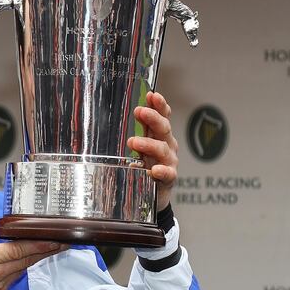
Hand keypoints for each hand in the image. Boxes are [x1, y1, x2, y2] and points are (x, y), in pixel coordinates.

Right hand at [0, 228, 67, 289]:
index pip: (17, 250)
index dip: (38, 244)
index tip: (54, 238)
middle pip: (27, 260)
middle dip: (47, 250)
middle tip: (63, 242)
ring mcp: (0, 289)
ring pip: (22, 270)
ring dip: (35, 259)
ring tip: (49, 248)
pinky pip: (12, 280)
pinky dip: (18, 270)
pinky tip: (22, 263)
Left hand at [128, 91, 178, 211]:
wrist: (154, 194)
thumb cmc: (145, 166)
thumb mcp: (139, 147)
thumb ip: (135, 132)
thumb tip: (121, 113)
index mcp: (159, 135)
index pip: (162, 116)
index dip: (159, 105)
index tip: (152, 95)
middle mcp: (167, 145)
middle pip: (164, 128)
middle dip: (153, 118)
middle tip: (139, 111)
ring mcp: (169, 162)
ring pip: (162, 149)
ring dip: (149, 144)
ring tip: (133, 142)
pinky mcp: (168, 179)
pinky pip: (168, 174)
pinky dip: (162, 171)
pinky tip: (154, 170)